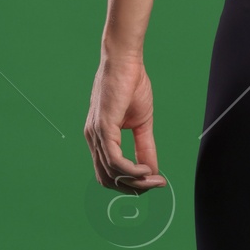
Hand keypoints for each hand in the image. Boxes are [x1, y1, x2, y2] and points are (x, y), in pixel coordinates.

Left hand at [84, 49, 166, 189]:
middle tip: (157, 184)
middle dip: (133, 188)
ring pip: (112, 173)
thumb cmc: (131, 85)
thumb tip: (153, 170)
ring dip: (136, 181)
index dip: (131, 183)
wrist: (126, 61)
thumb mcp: (142, 123)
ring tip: (155, 178)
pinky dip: (132, 170)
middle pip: (108, 179)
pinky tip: (146, 169)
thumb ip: (145, 147)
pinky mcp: (103, 128)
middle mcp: (93, 139)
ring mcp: (96, 134)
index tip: (155, 181)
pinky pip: (114, 160)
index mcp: (99, 137)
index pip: (109, 172)